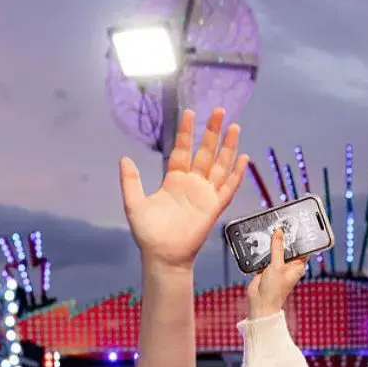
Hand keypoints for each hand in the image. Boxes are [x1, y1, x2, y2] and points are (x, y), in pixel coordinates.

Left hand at [120, 107, 247, 268]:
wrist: (162, 255)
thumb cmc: (148, 233)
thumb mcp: (133, 203)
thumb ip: (131, 181)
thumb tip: (124, 159)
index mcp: (174, 180)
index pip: (183, 150)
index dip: (186, 132)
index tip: (190, 112)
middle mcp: (192, 184)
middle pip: (206, 152)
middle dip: (213, 132)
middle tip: (220, 111)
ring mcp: (205, 195)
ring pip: (220, 166)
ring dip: (228, 147)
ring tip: (235, 126)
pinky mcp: (213, 207)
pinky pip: (228, 188)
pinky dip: (236, 174)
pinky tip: (243, 158)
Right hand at [246, 229, 306, 318]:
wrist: (260, 302)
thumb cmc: (274, 289)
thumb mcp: (277, 265)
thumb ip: (277, 248)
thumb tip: (279, 232)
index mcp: (297, 266)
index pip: (303, 249)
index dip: (302, 238)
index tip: (299, 226)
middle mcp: (289, 266)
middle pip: (288, 247)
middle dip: (284, 238)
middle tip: (281, 223)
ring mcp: (278, 266)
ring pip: (276, 250)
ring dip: (272, 243)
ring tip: (270, 229)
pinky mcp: (267, 268)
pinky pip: (266, 255)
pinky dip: (263, 250)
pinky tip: (260, 240)